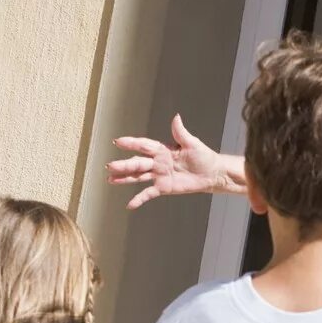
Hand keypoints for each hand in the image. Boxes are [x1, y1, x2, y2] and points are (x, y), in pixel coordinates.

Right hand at [106, 115, 230, 208]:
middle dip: (124, 164)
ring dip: (124, 178)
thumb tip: (176, 117)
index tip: (117, 142)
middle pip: (137, 163)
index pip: (144, 146)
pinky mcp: (163, 188)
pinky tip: (129, 205)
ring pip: (138, 177)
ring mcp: (158, 175)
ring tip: (110, 179)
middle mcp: (157, 162)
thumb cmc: (203, 156)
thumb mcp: (192, 143)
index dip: (131, 143)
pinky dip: (139, 199)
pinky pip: (148, 194)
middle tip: (110, 166)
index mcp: (162, 150)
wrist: (211, 173)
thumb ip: (181, 133)